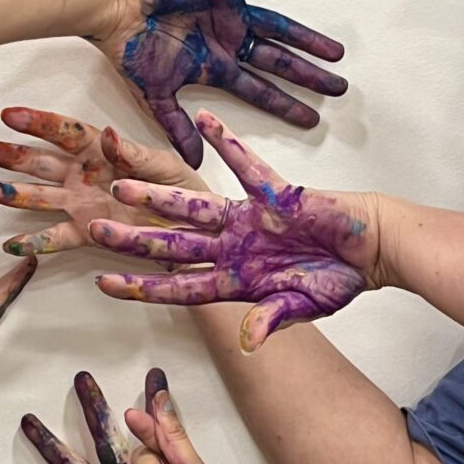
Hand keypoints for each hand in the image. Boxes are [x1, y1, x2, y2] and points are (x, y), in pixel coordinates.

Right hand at [0, 108, 205, 255]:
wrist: (196, 230)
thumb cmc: (183, 191)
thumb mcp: (166, 168)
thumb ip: (136, 155)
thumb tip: (110, 136)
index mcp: (103, 150)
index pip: (65, 132)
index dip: (38, 123)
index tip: (9, 115)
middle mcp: (84, 174)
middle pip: (38, 162)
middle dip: (5, 154)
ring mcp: (81, 203)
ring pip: (37, 196)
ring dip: (7, 193)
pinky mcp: (87, 232)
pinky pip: (57, 237)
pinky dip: (36, 242)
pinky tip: (12, 244)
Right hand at [91, 0, 345, 167]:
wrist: (114, 10)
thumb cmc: (129, 49)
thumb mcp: (156, 97)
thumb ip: (178, 128)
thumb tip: (194, 164)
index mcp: (213, 66)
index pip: (258, 91)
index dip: (285, 106)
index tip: (311, 121)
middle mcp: (227, 40)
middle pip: (277, 62)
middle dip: (307, 77)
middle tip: (339, 89)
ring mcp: (228, 13)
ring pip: (279, 28)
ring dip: (309, 39)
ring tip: (338, 53)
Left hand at [91, 110, 373, 350]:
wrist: (371, 250)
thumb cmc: (337, 280)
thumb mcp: (304, 307)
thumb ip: (273, 319)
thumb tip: (247, 340)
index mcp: (235, 280)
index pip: (178, 286)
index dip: (142, 287)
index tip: (104, 284)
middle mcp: (232, 248)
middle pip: (172, 244)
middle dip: (134, 240)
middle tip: (93, 230)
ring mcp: (248, 219)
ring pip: (193, 208)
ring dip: (158, 198)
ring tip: (122, 185)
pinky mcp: (273, 193)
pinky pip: (246, 165)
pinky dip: (228, 143)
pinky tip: (205, 122)